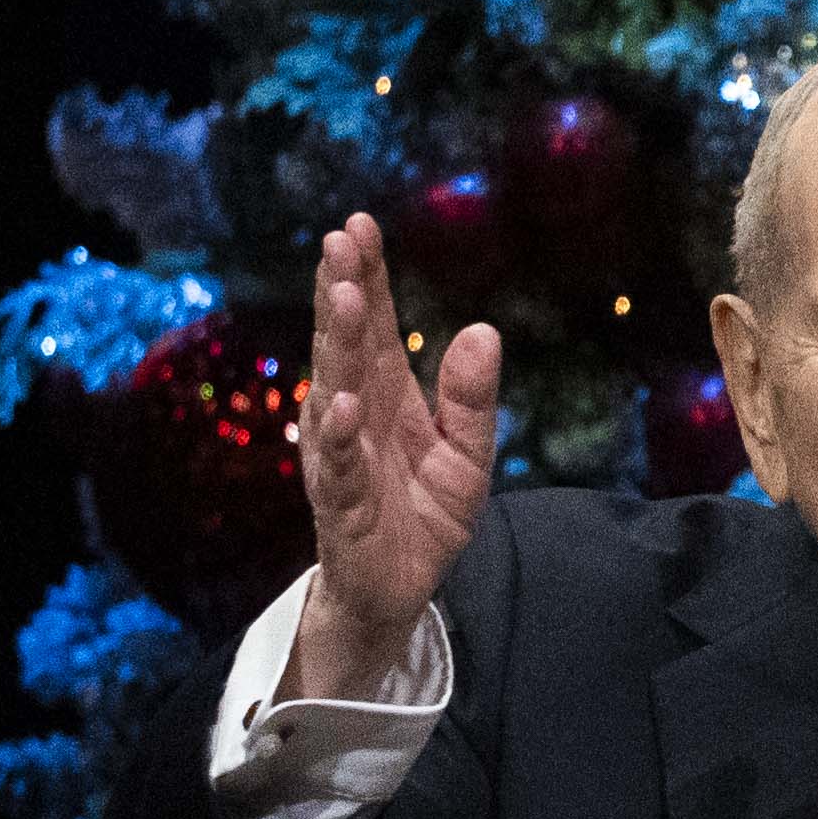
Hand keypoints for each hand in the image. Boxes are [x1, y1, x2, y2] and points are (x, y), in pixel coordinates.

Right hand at [289, 213, 504, 701]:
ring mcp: (341, 459)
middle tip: (340, 240)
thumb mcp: (467, 454)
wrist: (397, 594)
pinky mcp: (340, 506)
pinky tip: (337, 402)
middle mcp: (354, 417)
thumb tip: (483, 331)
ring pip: (334, 391)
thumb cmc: (424, 517)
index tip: (360, 224)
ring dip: (337, 345)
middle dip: (343, 290)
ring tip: (343, 297)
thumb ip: (472, 399)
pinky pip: (337, 466)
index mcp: (385, 397)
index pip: (375, 327)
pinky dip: (336, 434)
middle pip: (347, 345)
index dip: (368, 277)